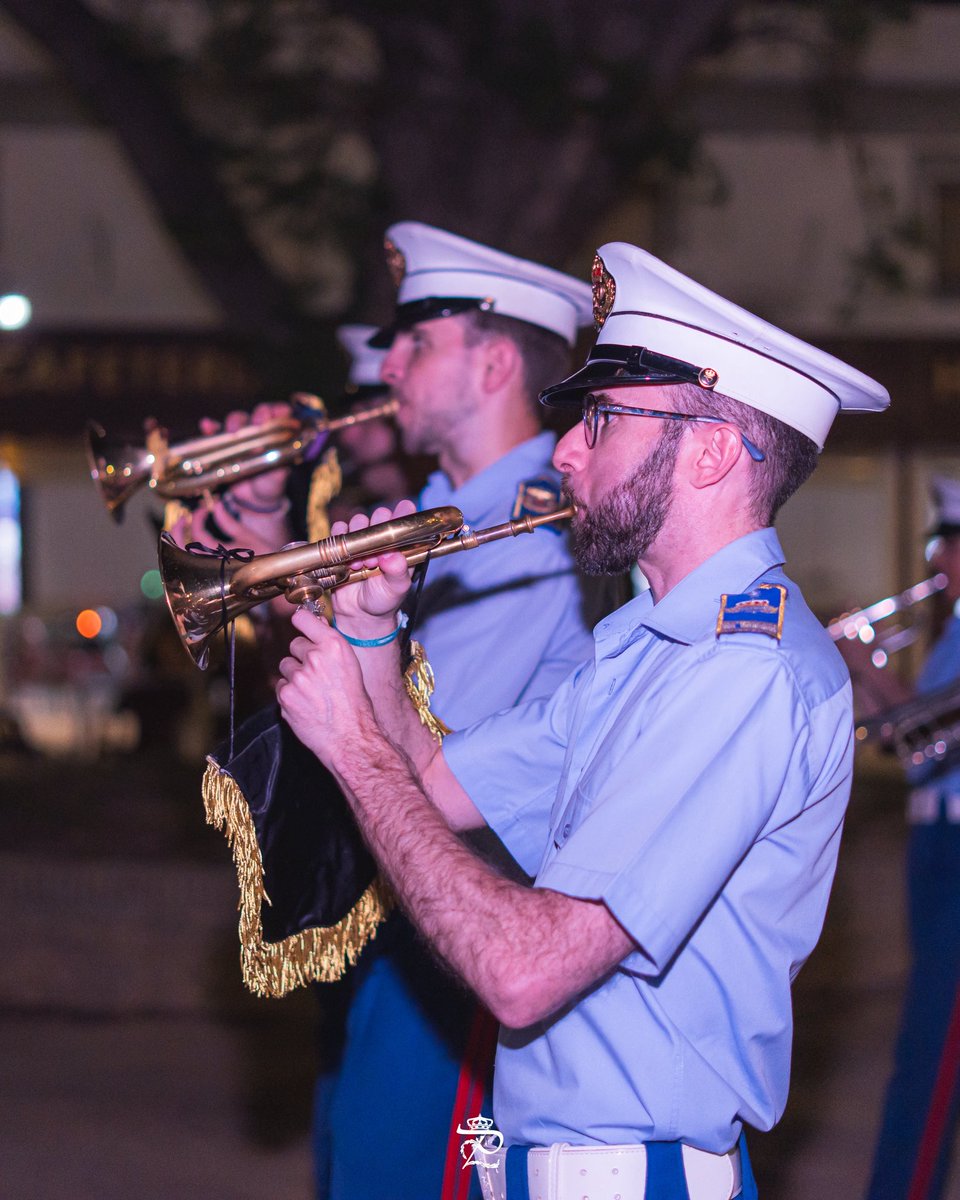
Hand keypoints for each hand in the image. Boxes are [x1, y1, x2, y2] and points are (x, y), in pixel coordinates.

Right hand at [200, 403, 292, 509]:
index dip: (277, 411)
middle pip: (258, 413)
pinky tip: (207, 426)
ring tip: (232, 431)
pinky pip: (215, 432)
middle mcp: (259, 431)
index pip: (280, 414)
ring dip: (235, 421)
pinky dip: (210, 427)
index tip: (274, 416)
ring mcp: (241, 436)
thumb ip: (280, 469)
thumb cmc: (269, 484)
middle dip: (257, 415)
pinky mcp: (224, 444)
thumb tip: (281, 464)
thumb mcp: (278, 478)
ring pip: (238, 419)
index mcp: (276, 435)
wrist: (252, 499)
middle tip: (257, 423)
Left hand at [277, 605, 376, 767]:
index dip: (301, 622)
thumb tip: (314, 625)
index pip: (302, 618)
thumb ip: (330, 644)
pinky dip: (290, 694)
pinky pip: (281, 686)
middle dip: (302, 657)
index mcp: (334, 646)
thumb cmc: (354, 702)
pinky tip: (306, 703)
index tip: (300, 623)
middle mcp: (315, 657)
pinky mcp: (286, 695)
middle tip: (317, 674)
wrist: (350, 736)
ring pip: (286, 666)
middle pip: (295, 645)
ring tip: (313, 692)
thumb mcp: (350, 665)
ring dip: (295, 676)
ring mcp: (298, 677)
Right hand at [327, 501, 418, 638]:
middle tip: (375, 556)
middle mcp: (382, 539)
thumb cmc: (384, 600)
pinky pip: (338, 531)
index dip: (402, 514)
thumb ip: (398, 572)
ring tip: (362, 563)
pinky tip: (347, 561)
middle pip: (379, 515)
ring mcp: (361, 542)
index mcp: (401, 544)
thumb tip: (392, 556)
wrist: (360, 616)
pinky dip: (341, 541)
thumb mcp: (397, 589)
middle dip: (376, 531)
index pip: (405, 517)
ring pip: (358, 521)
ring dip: (358, 539)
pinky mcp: (342, 546)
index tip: (398, 520)